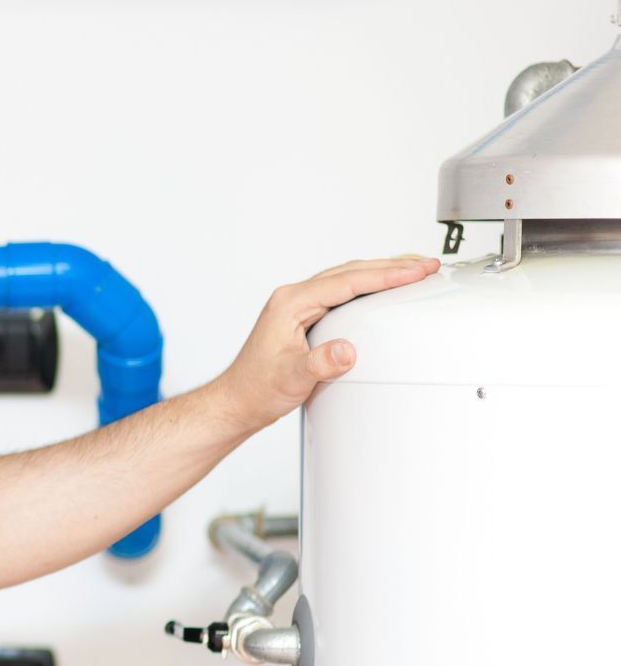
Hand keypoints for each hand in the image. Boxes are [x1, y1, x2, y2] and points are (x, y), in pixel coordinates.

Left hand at [208, 255, 439, 433]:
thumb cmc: (257, 388)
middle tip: (426, 265)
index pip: (346, 281)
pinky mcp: (304, 317)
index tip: (415, 270)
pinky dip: (367, 288)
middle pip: (349, 272)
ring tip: (414, 270)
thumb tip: (346, 351)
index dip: (385, 275)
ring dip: (380, 273)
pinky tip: (383, 291)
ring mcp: (298, 307)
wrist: (239, 400)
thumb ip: (320, 364)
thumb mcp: (292, 378)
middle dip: (391, 266)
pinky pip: (342, 293)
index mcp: (290, 303)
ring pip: (346, 279)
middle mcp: (293, 299)